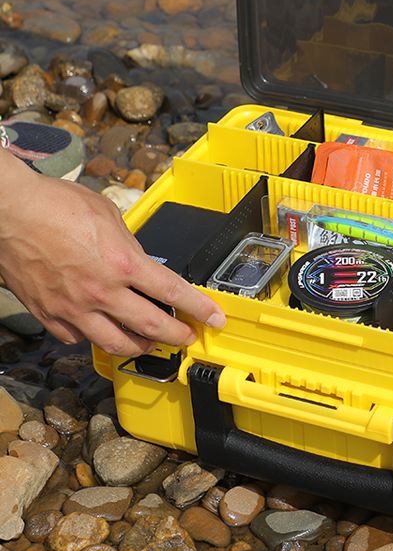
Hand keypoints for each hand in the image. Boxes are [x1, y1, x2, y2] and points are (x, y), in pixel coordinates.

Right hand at [0, 150, 225, 356]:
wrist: (9, 211)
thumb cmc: (57, 204)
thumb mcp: (110, 216)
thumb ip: (129, 244)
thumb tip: (137, 260)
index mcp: (123, 262)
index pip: (174, 292)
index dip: (200, 308)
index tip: (214, 317)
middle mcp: (102, 291)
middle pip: (151, 326)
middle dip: (177, 335)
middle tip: (188, 338)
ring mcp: (74, 308)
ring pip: (115, 343)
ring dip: (139, 346)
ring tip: (150, 342)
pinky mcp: (48, 314)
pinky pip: (76, 338)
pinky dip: (92, 338)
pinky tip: (100, 330)